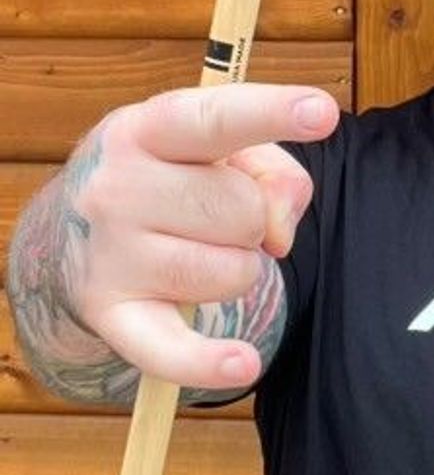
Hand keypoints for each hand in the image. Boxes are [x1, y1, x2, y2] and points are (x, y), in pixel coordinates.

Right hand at [59, 84, 338, 388]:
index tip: (321, 111)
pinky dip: (208, 363)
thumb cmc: (169, 178)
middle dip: (253, 218)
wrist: (72, 231)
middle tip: (217, 216)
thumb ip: (273, 171)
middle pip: (243, 209)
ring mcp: (110, 255)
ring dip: (238, 268)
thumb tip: (278, 232)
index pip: (214, 118)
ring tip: (200, 251)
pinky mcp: (113, 316)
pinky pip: (171, 350)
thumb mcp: (219, 151)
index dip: (270, 113)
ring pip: (232, 272)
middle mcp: (115, 187)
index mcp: (144, 128)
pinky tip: (241, 363)